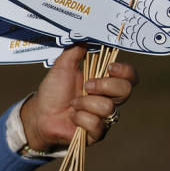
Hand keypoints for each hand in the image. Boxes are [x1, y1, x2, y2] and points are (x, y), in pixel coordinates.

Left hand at [20, 44, 138, 151]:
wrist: (40, 113)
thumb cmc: (53, 90)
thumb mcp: (62, 66)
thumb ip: (75, 51)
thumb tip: (85, 36)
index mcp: (105, 82)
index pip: (129, 77)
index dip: (125, 71)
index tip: (110, 67)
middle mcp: (109, 100)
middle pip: (125, 90)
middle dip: (104, 86)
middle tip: (86, 87)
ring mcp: (105, 118)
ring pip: (108, 108)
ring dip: (85, 104)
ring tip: (72, 104)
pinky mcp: (97, 134)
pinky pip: (97, 125)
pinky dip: (80, 118)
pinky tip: (72, 117)